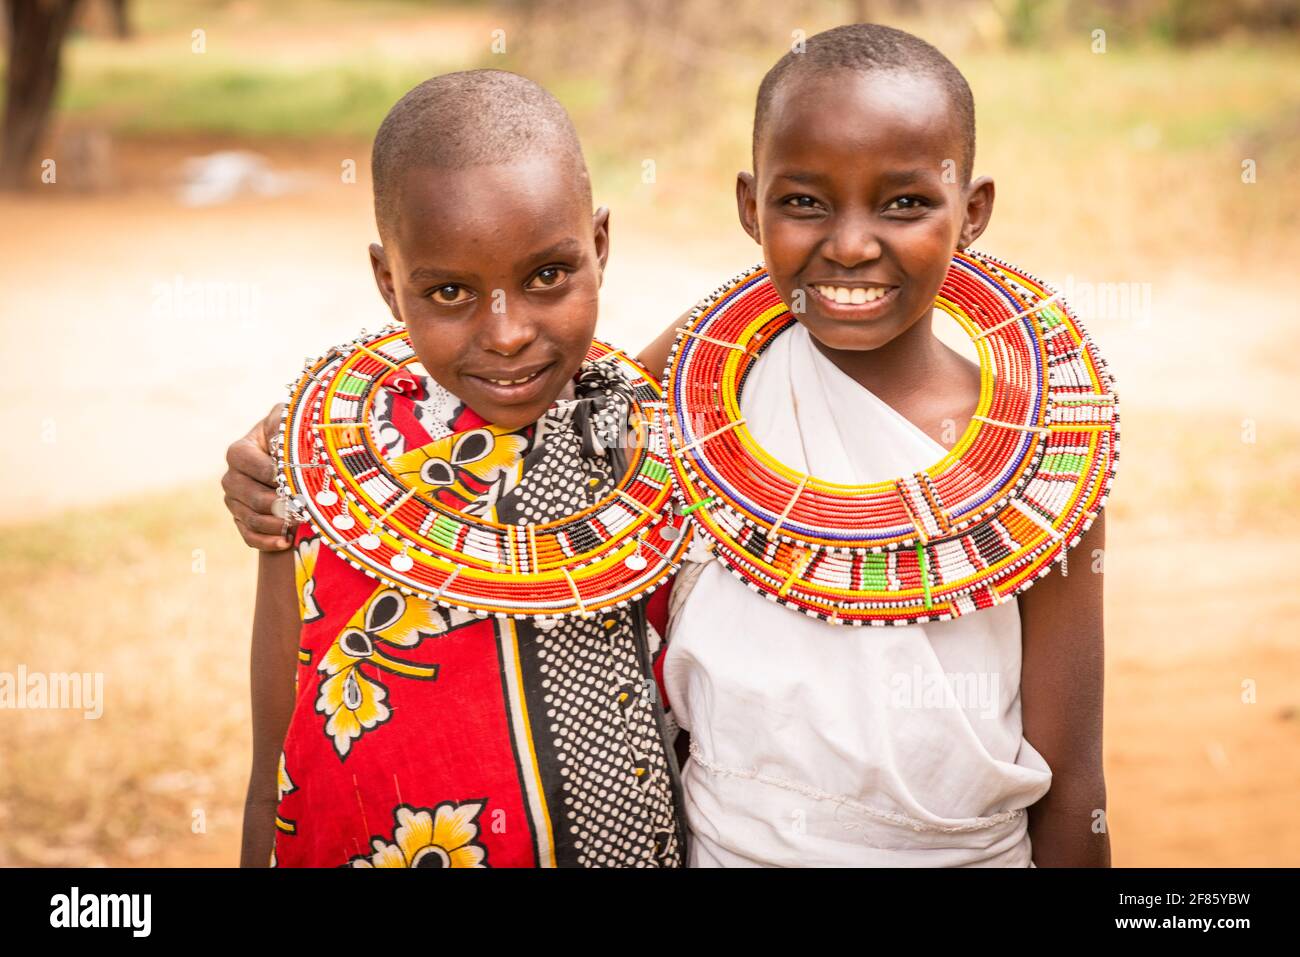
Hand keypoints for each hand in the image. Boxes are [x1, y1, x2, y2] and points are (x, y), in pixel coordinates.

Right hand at [222, 403, 293, 549]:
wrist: (295, 458)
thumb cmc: (292, 435)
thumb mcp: (287, 421)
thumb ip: (283, 423)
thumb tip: (285, 439)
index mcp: (239, 451)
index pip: (245, 462)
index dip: (269, 471)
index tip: (290, 476)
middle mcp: (233, 477)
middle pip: (249, 495)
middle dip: (276, 502)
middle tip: (300, 505)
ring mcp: (236, 501)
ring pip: (250, 517)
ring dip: (276, 523)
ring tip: (299, 522)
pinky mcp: (243, 520)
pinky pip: (249, 536)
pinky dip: (267, 541)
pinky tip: (286, 541)